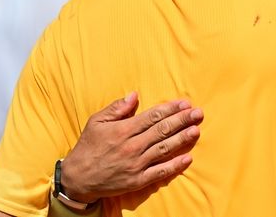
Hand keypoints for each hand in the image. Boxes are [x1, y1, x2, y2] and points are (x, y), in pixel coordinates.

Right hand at [60, 92, 203, 203]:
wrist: (77, 179)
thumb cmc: (88, 147)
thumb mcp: (96, 122)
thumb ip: (116, 108)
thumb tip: (135, 95)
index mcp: (123, 130)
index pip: (152, 116)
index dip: (170, 109)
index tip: (185, 104)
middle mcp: (132, 146)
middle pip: (162, 130)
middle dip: (182, 120)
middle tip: (198, 113)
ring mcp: (136, 164)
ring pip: (164, 149)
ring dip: (182, 139)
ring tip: (197, 130)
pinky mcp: (137, 180)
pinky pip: (160, 172)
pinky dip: (175, 166)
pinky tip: (188, 158)